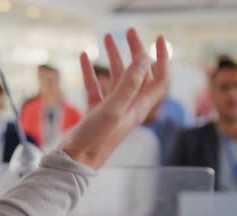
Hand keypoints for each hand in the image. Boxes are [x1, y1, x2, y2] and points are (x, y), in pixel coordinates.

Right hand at [60, 28, 169, 169]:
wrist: (74, 162)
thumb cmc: (94, 141)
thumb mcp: (113, 110)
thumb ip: (128, 85)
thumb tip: (143, 60)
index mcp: (138, 108)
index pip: (159, 79)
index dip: (162, 59)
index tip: (158, 39)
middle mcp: (128, 107)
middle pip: (138, 74)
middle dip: (135, 51)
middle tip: (127, 33)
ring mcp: (112, 109)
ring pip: (116, 78)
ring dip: (113, 58)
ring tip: (105, 38)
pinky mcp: (95, 112)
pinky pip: (96, 87)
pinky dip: (92, 72)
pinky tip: (85, 59)